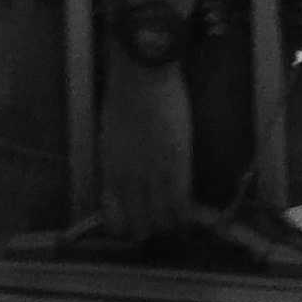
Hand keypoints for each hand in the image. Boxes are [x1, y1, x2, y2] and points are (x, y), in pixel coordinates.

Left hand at [97, 57, 192, 238]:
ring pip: (163, 219)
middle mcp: (129, 180)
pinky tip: (190, 214)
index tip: (134, 223)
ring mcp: (153, 174)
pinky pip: (181, 202)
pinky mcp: (177, 163)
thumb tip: (122, 175)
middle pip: (140, 225)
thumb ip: (117, 159)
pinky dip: (185, 213)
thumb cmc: (123, 93)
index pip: (115, 219)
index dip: (126, 227)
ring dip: (169, 224)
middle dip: (149, 229)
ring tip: (176, 220)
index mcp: (111, 171)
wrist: (141, 72)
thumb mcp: (111, 133)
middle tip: (158, 223)